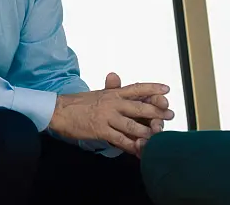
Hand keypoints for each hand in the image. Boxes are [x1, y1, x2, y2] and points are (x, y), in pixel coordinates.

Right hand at [49, 75, 172, 155]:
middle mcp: (113, 103)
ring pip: (133, 125)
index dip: (152, 88)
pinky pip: (120, 140)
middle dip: (157, 112)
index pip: (136, 88)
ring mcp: (107, 117)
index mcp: (113, 93)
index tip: (166, 89)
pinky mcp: (101, 131)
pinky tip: (140, 151)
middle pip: (140, 107)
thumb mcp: (98, 93)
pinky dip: (132, 146)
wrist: (59, 110)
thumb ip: (110, 88)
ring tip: (158, 137)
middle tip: (170, 115)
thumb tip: (116, 78)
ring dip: (147, 133)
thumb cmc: (79, 102)